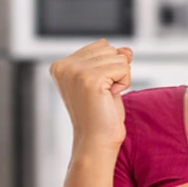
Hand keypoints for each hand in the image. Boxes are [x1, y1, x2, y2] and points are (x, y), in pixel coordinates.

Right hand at [49, 39, 132, 153]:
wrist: (96, 141)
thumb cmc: (101, 114)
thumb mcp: (106, 80)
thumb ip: (113, 59)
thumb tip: (126, 50)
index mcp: (61, 65)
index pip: (101, 46)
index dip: (108, 67)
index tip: (96, 89)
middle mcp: (64, 66)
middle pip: (109, 49)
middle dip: (115, 72)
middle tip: (102, 95)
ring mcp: (75, 71)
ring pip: (118, 57)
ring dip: (120, 78)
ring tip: (105, 97)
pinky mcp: (90, 78)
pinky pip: (124, 67)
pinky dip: (124, 83)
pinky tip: (110, 97)